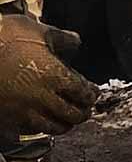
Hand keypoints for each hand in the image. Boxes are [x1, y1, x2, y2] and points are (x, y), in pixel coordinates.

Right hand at [0, 14, 98, 139]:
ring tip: (66, 119)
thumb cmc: (0, 37)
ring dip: (64, 124)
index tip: (92, 93)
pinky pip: (27, 132)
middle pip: (73, 115)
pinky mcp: (6, 120)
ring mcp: (22, 112)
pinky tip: (38, 122)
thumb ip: (60, 38)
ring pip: (54, 128)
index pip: (84, 93)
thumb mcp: (33, 30)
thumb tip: (76, 42)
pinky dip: (38, 129)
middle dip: (82, 112)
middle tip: (84, 109)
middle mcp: (42, 98)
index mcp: (54, 76)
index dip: (91, 94)